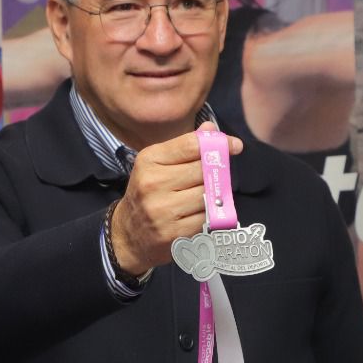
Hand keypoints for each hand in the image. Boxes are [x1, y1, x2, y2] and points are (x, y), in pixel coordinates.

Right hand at [110, 123, 242, 275]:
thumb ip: (185, 147)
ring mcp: (161, 210)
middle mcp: (152, 183)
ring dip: (212, 195)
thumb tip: (211, 129)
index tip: (235, 145)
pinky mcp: (172, 233)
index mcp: (149, 160)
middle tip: (217, 175)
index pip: (191, 145)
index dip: (218, 143)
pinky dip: (207, 215)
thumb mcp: (159, 164)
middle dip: (215, 171)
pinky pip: (205, 218)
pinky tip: (196, 214)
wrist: (128, 233)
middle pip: (202, 170)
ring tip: (203, 197)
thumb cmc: (148, 192)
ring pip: (207, 195)